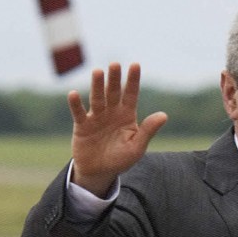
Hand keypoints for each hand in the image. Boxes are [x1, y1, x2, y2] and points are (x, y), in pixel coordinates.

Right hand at [69, 63, 166, 196]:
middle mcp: (111, 111)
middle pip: (113, 92)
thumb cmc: (120, 159)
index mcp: (126, 115)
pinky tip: (73, 94)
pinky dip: (75, 104)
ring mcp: (96, 116)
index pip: (131, 94)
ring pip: (97, 98)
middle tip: (115, 64)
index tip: (136, 65)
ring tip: (98, 72)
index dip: (133, 80)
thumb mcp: (137, 147)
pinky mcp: (82, 125)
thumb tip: (164, 115)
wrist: (100, 172)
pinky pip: (78, 113)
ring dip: (97, 86)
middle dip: (114, 78)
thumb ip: (148, 131)